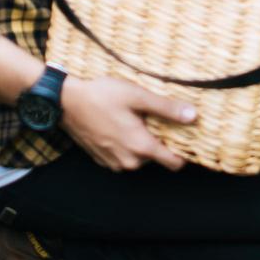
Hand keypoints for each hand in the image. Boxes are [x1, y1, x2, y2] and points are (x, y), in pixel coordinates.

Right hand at [59, 75, 195, 171]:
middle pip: (156, 158)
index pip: (175, 163)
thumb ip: (167, 108)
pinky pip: (123, 156)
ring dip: (140, 142)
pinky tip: (118, 125)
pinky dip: (125, 144)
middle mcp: (129, 161)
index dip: (184, 152)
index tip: (186, 137)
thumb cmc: (102, 95)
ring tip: (134, 119)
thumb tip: (193, 116)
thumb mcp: (137, 96)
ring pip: (139, 157)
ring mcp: (114, 162)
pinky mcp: (102, 159)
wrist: (66, 101)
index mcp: (141, 147)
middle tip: (153, 118)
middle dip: (158, 140)